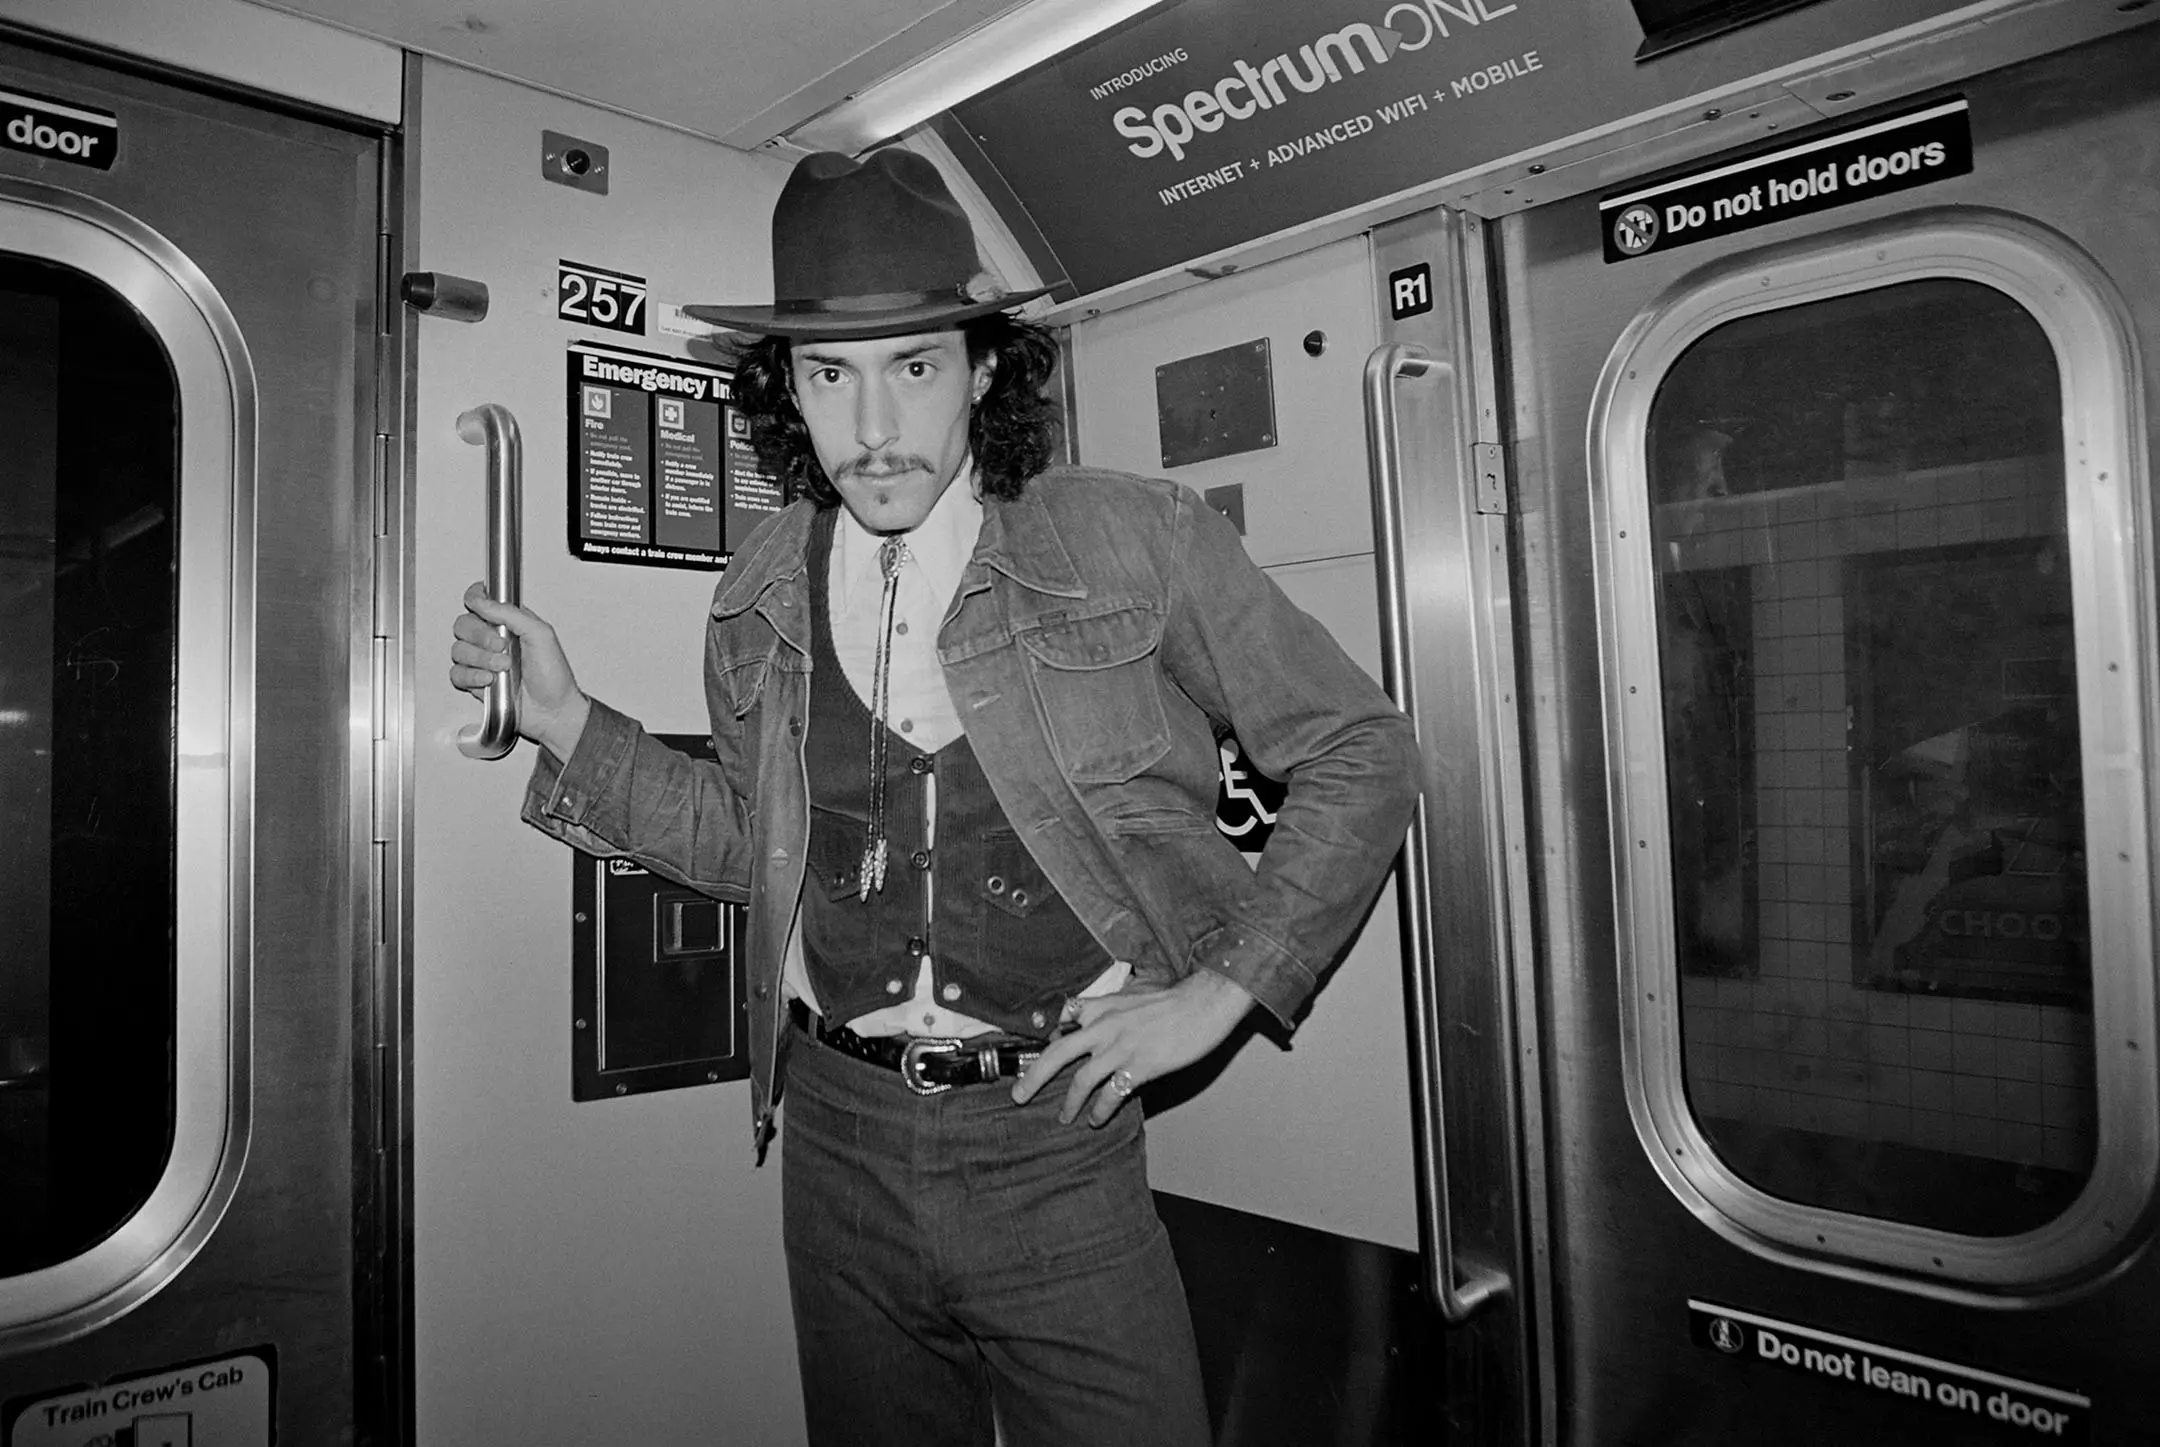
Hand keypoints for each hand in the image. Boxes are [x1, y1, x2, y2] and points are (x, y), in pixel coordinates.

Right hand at [448, 581, 591, 758]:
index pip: (480, 601)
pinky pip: (457, 674)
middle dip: (480, 636)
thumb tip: (483, 600)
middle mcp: (492, 639)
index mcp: (508, 623)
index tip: (477, 604)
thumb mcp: (541, 635)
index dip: (474, 599)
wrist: (553, 711)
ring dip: (481, 659)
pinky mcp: (475, 682)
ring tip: (503, 668)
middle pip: (463, 625)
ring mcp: (482, 661)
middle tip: (502, 646)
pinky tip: (490, 680)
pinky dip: (471, 677)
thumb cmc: (554, 676)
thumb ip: (511, 613)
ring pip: (458, 650)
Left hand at [1011, 969, 1254, 1126]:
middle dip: (1033, 1078)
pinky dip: (1101, 1110)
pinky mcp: (1139, 1067)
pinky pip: (1112, 1094)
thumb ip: (1113, 1007)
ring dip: (1069, 1103)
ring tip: (1065, 1117)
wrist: (1204, 1003)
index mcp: (1103, 1006)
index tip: (1035, 1052)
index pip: (1064, 1018)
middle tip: (1018, 1096)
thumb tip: (1097, 1016)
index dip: (1047, 1034)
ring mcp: (1120, 1048)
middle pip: (1057, 1054)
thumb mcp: (1135, 993)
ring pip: (1081, 1080)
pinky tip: (1097, 1119)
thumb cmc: (1174, 999)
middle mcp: (1104, 1027)